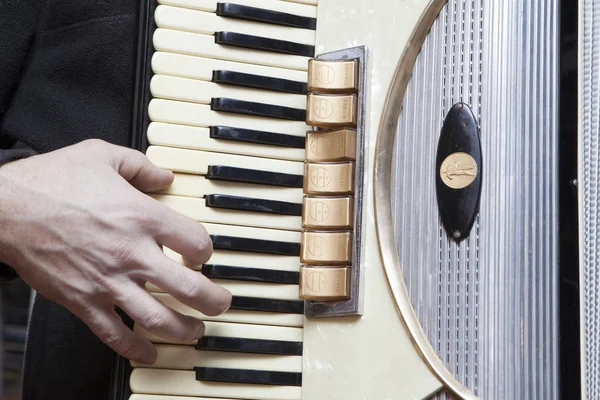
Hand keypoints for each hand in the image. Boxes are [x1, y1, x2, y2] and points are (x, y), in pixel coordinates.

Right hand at [0, 139, 230, 363]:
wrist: (5, 208)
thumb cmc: (50, 181)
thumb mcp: (101, 155)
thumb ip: (141, 165)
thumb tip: (165, 176)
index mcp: (142, 216)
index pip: (197, 243)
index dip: (207, 250)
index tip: (203, 253)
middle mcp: (131, 253)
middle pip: (188, 288)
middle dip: (214, 300)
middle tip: (221, 303)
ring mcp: (108, 281)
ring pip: (158, 319)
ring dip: (185, 329)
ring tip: (197, 330)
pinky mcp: (83, 301)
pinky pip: (115, 335)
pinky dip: (136, 349)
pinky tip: (149, 353)